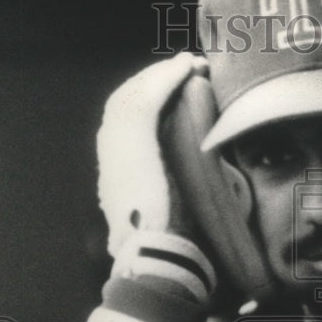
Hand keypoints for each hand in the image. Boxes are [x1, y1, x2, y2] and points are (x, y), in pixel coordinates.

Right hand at [97, 52, 217, 304]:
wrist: (159, 257)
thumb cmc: (172, 246)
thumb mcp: (172, 217)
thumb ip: (180, 200)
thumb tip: (211, 198)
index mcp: (117, 172)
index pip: (125, 122)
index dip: (149, 101)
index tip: (176, 91)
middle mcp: (110, 155)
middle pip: (126, 101)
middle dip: (155, 81)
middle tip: (185, 70)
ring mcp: (116, 147)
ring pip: (136, 94)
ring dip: (164, 75)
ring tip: (190, 64)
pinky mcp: (132, 142)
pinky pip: (148, 98)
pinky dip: (167, 79)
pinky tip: (186, 68)